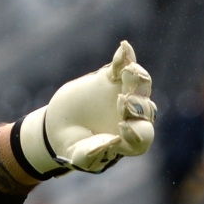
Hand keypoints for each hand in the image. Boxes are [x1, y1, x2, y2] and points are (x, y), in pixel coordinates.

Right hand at [21, 40, 155, 174]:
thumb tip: (112, 139)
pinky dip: (124, 58)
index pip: (143, 136)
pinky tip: (123, 48)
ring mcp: (124, 95)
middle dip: (136, 105)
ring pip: (140, 85)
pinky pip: (122, 66)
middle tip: (121, 101)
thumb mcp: (78, 155)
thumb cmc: (72, 145)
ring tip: (129, 72)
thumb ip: (93, 152)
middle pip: (146, 109)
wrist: (57, 126)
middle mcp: (132, 117)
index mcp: (130, 140)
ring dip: (138, 78)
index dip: (137, 132)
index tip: (122, 127)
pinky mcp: (111, 79)